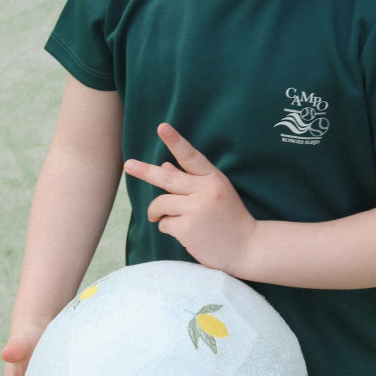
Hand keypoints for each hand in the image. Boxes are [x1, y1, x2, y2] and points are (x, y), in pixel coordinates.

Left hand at [124, 123, 256, 275]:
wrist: (247, 248)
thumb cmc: (229, 218)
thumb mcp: (215, 194)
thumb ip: (190, 180)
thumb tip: (165, 166)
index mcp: (214, 179)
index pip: (191, 157)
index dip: (176, 141)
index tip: (162, 127)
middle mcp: (206, 191)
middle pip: (167, 179)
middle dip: (145, 172)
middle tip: (129, 165)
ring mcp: (197, 210)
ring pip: (161, 203)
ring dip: (157, 212)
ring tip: (160, 218)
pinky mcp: (188, 229)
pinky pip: (164, 224)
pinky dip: (168, 228)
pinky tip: (184, 233)